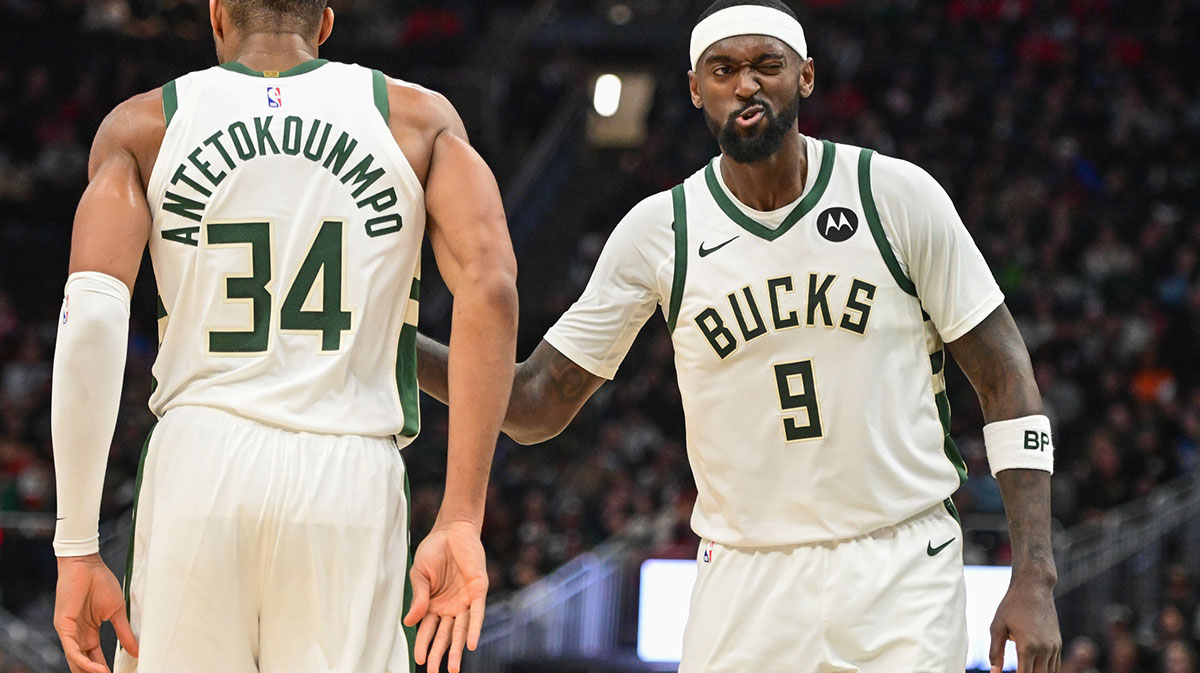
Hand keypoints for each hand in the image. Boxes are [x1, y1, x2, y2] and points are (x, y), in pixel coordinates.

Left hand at [54, 554, 138, 672]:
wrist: (87, 565)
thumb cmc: (100, 583)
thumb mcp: (117, 612)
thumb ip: (124, 633)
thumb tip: (137, 651)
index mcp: (89, 632)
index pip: (94, 657)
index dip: (104, 668)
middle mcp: (77, 635)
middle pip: (83, 662)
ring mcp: (69, 632)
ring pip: (76, 660)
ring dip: (90, 672)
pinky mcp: (64, 627)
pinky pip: (73, 651)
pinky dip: (84, 662)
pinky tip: (97, 670)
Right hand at [403, 521, 487, 672]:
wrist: (452, 529)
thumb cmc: (434, 551)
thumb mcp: (419, 574)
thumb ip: (418, 597)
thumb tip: (410, 622)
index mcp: (432, 604)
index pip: (427, 630)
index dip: (423, 645)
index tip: (419, 661)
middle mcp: (449, 606)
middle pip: (443, 635)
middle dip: (438, 654)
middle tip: (435, 672)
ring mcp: (464, 600)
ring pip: (460, 630)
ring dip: (455, 649)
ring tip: (452, 668)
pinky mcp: (478, 590)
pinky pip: (476, 613)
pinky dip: (474, 629)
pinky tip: (470, 644)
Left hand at [989, 576, 1060, 672]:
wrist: (1034, 588)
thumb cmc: (1012, 606)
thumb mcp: (997, 627)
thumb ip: (995, 652)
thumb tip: (994, 672)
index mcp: (1027, 647)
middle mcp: (1044, 649)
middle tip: (1015, 672)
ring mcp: (1054, 647)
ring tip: (1024, 669)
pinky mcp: (1058, 644)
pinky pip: (1055, 666)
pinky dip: (1045, 671)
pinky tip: (1034, 669)